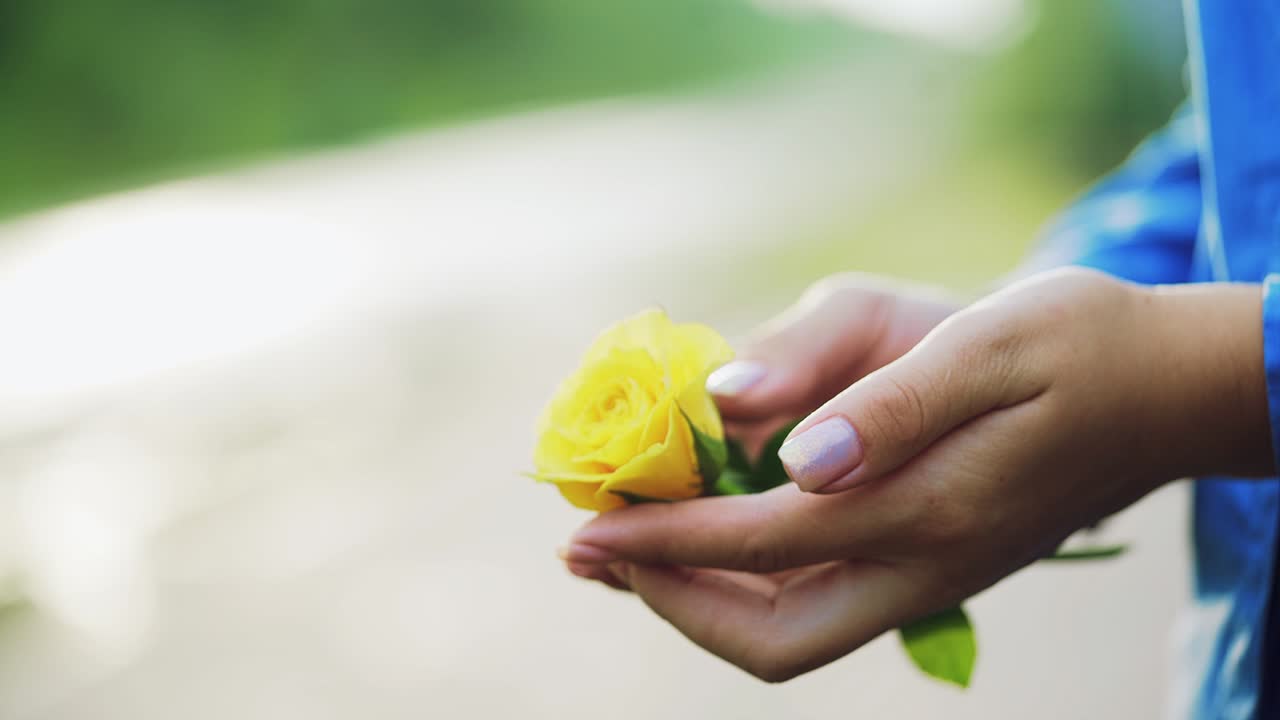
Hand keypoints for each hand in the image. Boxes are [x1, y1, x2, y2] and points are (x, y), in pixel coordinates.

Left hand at [564, 268, 1269, 681]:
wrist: (1163, 386)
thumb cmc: (1074, 344)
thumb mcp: (985, 342)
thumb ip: (888, 402)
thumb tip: (793, 458)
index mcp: (928, 507)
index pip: (763, 543)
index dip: (668, 540)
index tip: (592, 526)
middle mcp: (925, 566)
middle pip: (773, 636)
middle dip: (669, 601)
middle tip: (590, 552)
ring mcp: (931, 576)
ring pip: (794, 632)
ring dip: (698, 600)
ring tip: (623, 551)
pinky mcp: (932, 563)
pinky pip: (818, 601)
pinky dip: (743, 581)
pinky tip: (704, 533)